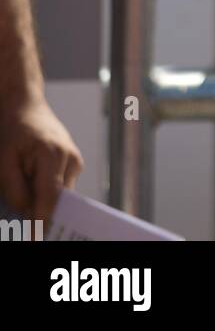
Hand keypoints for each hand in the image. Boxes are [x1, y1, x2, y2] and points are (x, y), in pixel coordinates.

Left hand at [0, 95, 83, 223]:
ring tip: (26, 196)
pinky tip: (34, 189)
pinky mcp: (74, 164)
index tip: (34, 242)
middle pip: (59, 202)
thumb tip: (28, 216)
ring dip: (44, 203)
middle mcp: (70, 159)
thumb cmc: (13, 131)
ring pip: (62, 198)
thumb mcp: (4, 162)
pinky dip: (48, 195)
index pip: (50, 199)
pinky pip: (62, 189)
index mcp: (52, 155)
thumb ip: (16, 191)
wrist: (26, 106)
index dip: (41, 224)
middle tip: (27, 232)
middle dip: (42, 216)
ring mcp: (75, 161)